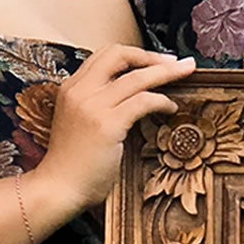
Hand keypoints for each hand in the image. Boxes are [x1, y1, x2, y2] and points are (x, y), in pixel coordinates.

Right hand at [32, 44, 197, 221]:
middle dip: (152, 55)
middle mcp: (79, 91)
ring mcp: (92, 106)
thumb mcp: (79, 124)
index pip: (104, 56)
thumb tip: (131, 100)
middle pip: (119, 54)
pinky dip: (162, 101)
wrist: (57, 189)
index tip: (155, 61)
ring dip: (166, 72)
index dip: (133, 55)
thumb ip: (98, 107)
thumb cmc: (72, 165)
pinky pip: (143, 101)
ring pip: (137, 76)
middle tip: (176, 61)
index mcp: (71, 88)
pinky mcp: (107, 124)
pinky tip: (171, 108)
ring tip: (186, 73)